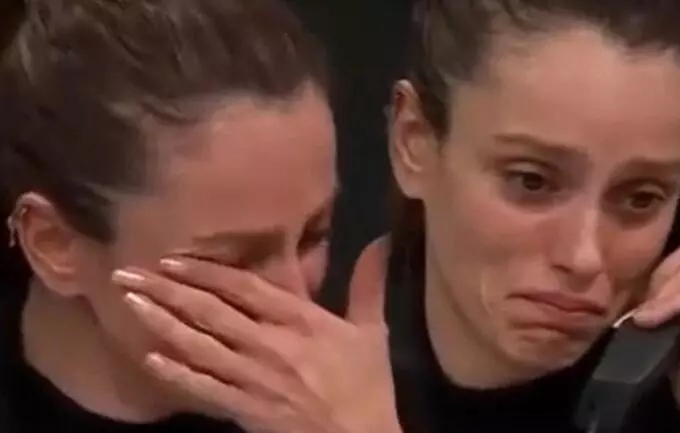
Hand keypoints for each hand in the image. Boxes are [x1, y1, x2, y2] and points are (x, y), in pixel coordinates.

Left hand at [112, 256, 399, 432]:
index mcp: (300, 321)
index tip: (172, 258)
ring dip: (160, 323)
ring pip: (199, 346)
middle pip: (210, 312)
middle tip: (128, 272)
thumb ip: (369, 283)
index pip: (245, 288)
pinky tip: (149, 357)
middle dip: (167, 290)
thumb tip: (382, 239)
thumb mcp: (373, 331)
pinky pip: (204, 388)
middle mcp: (270, 344)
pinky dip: (176, 373)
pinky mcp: (245, 408)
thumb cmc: (366, 384)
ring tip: (129, 303)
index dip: (206, 272)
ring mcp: (253, 378)